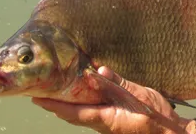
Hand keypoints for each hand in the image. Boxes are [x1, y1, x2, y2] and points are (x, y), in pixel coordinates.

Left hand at [32, 67, 186, 133]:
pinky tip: (82, 96)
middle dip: (55, 105)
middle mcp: (104, 123)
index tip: (37, 98)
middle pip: (73, 115)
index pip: (74, 111)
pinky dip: (82, 104)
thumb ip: (119, 85)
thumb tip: (97, 71)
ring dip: (67, 105)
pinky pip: (92, 113)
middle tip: (38, 94)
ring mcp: (109, 124)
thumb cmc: (157, 118)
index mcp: (107, 118)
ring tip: (54, 94)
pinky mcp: (115, 122)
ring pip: (82, 114)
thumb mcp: (139, 97)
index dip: (55, 105)